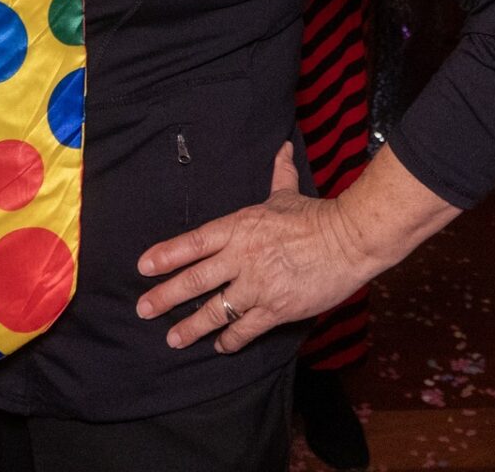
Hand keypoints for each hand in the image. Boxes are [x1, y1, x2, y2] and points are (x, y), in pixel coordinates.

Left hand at [134, 144, 371, 353]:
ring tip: (173, 339)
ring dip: (192, 327)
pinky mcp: (277, 308)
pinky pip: (246, 329)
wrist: (351, 240)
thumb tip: (281, 147)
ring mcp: (258, 285)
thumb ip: (278, 174)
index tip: (143, 267)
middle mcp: (242, 257)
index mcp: (239, 227)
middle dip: (166, 297)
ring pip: (216, 311)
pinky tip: (220, 346)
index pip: (193, 242)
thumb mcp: (288, 194)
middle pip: (195, 280)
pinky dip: (231, 339)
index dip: (166, 255)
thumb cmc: (317, 216)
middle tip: (143, 310)